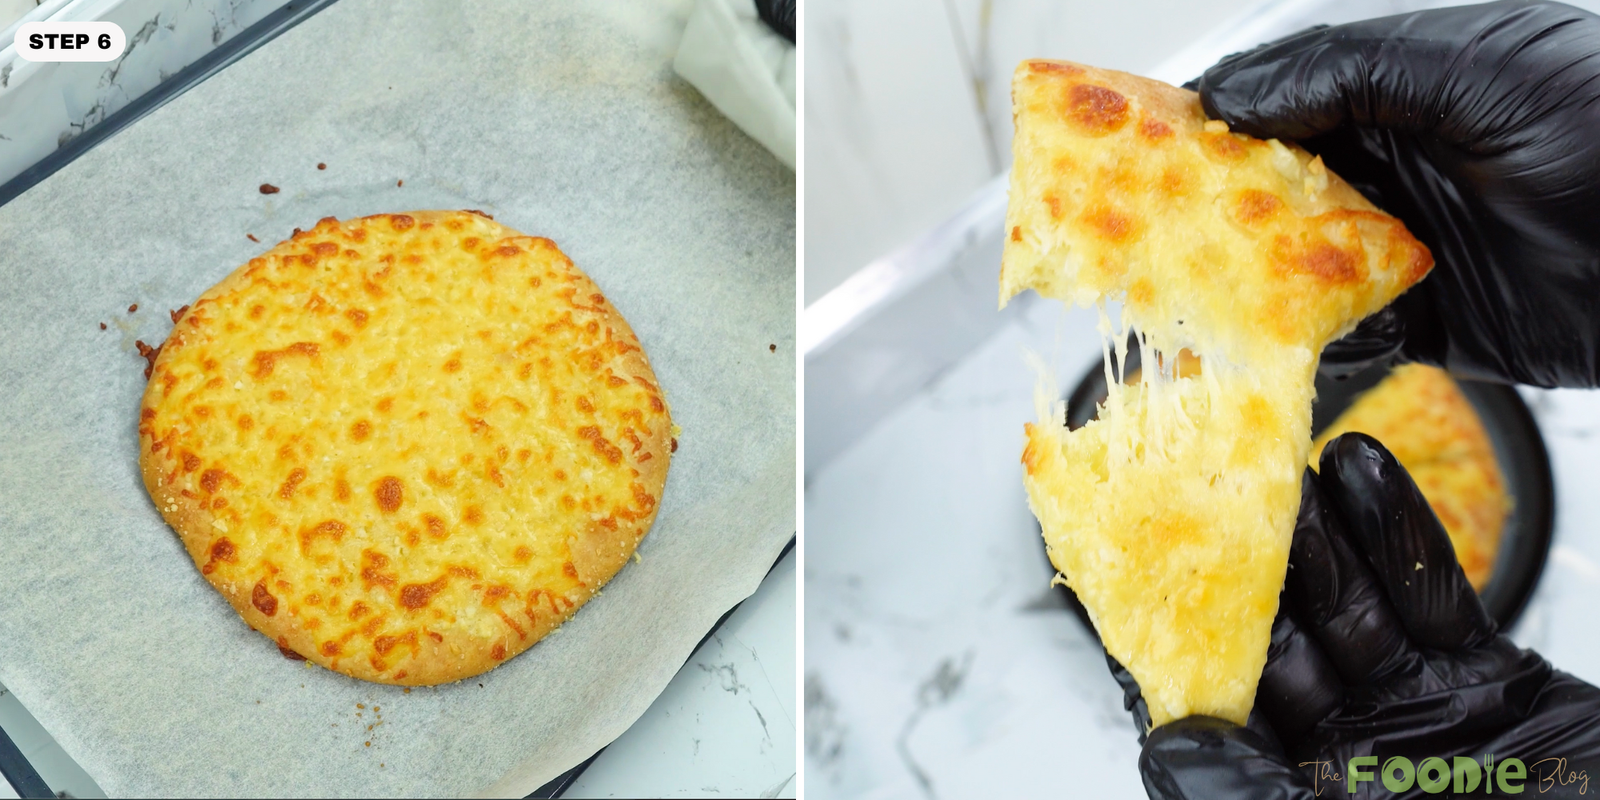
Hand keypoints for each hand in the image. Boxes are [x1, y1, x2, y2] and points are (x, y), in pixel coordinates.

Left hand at [1112, 434, 1599, 798]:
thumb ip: (1244, 795)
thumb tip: (1167, 743)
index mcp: (1301, 790)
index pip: (1221, 704)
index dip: (1186, 634)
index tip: (1152, 562)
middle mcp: (1350, 752)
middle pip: (1280, 641)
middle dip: (1251, 563)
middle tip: (1220, 487)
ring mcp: (1415, 712)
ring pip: (1350, 605)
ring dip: (1320, 532)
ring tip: (1286, 462)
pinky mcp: (1485, 681)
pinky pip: (1431, 597)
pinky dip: (1400, 534)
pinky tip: (1364, 474)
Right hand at [1195, 0, 1599, 387]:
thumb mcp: (1479, 75)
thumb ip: (1354, 74)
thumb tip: (1238, 90)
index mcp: (1412, 89)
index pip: (1290, 95)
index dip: (1223, 115)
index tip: (1158, 139)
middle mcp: (1405, 164)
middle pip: (1282, 184)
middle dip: (1220, 203)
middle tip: (1155, 223)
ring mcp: (1414, 244)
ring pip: (1301, 261)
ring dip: (1251, 276)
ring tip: (1191, 287)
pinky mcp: (1431, 320)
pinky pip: (1346, 331)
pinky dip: (1306, 339)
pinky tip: (1266, 340)